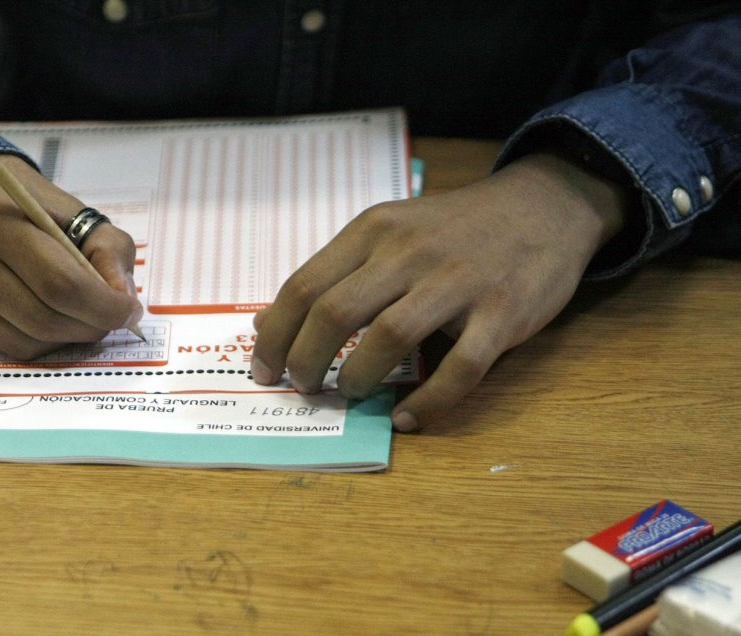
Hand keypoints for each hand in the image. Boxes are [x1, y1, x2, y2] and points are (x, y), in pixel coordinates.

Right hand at [0, 156, 142, 358]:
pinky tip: (32, 311)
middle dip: (90, 327)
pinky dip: (31, 338)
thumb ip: (106, 246)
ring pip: (24, 344)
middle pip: (45, 321)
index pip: (62, 284)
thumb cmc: (8, 199)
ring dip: (64, 338)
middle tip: (108, 317)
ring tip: (74, 314)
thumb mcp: (61, 205)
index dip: (105, 307)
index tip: (128, 310)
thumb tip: (124, 301)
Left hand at [250, 152, 629, 430]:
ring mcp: (458, 281)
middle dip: (305, 360)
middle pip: (335, 312)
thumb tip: (265, 325)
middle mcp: (409, 251)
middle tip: (303, 387)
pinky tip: (407, 418)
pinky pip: (460, 367)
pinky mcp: (502, 312)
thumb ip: (331, 276)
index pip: (303, 286)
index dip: (275, 335)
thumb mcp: (385, 233)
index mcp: (373, 230)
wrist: (543, 206)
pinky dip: (428, 400)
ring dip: (358, 377)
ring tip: (350, 393)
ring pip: (389, 337)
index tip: (264, 369)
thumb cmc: (452, 230)